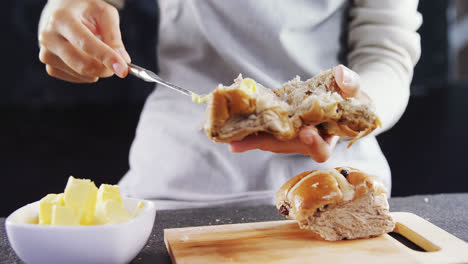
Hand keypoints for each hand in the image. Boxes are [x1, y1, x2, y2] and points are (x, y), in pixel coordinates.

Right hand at [38, 0, 130, 82]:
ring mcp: (46, 52)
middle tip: (119, 64)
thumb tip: (123, 60)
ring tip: (98, 52)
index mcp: (62, 18)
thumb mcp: (104, 13)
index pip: (86, 44)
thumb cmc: (84, 9)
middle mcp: (49, 36)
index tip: (123, 70)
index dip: (107, 58)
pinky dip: (87, 74)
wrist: (61, 9)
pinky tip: (88, 58)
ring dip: (97, 70)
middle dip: (105, 69)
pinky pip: (75, 78)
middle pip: (82, 64)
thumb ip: (114, 36)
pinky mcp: (49, 64)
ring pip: (80, 74)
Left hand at [229, 65, 365, 162]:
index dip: (313, 144)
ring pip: (269, 140)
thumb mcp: (357, 90)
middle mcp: (305, 142)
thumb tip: (341, 74)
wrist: (341, 98)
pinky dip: (247, 127)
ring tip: (228, 135)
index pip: (320, 149)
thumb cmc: (352, 98)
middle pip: (284, 147)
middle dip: (261, 143)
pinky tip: (229, 125)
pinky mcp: (278, 126)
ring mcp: (290, 136)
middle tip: (238, 143)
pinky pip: (262, 129)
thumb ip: (352, 84)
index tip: (306, 132)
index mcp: (327, 138)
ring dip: (248, 138)